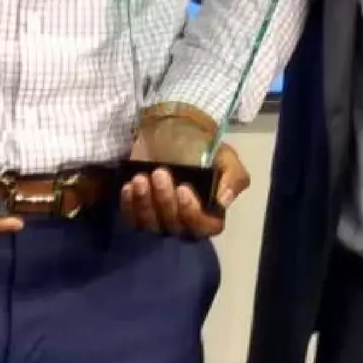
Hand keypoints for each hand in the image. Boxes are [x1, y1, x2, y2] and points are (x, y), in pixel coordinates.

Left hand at [119, 140, 249, 239]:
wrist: (175, 134)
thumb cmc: (204, 151)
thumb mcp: (226, 159)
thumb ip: (233, 178)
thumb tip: (223, 200)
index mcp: (209, 215)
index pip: (204, 228)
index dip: (192, 214)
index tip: (183, 189)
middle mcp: (184, 224)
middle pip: (174, 227)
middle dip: (165, 201)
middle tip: (160, 174)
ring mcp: (159, 221)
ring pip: (151, 226)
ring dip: (144, 203)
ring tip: (140, 179)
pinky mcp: (138, 214)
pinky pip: (131, 220)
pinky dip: (129, 206)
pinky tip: (129, 187)